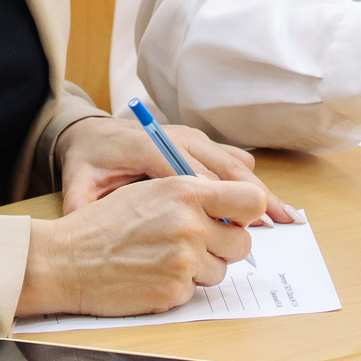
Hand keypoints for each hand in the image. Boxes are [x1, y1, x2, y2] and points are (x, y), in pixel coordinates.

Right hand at [17, 174, 270, 317]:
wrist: (66, 260)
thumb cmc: (104, 224)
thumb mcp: (148, 192)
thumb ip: (192, 196)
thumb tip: (232, 209)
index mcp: (184, 191)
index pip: (251, 199)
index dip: (246, 212)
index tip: (234, 218)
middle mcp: (190, 223)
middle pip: (242, 242)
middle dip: (223, 246)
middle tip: (193, 244)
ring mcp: (184, 259)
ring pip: (221, 270)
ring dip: (201, 269)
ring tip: (162, 259)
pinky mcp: (175, 290)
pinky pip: (196, 291)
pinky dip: (178, 287)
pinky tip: (150, 276)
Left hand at [53, 115, 299, 220]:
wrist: (91, 132)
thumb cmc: (88, 162)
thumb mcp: (78, 182)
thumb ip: (82, 202)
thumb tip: (82, 222)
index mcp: (149, 147)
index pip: (189, 175)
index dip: (215, 202)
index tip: (234, 229)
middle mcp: (176, 138)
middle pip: (221, 167)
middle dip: (249, 197)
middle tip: (274, 224)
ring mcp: (191, 137)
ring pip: (233, 162)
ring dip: (257, 190)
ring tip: (282, 216)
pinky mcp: (198, 140)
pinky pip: (231, 158)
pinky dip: (250, 182)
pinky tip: (266, 205)